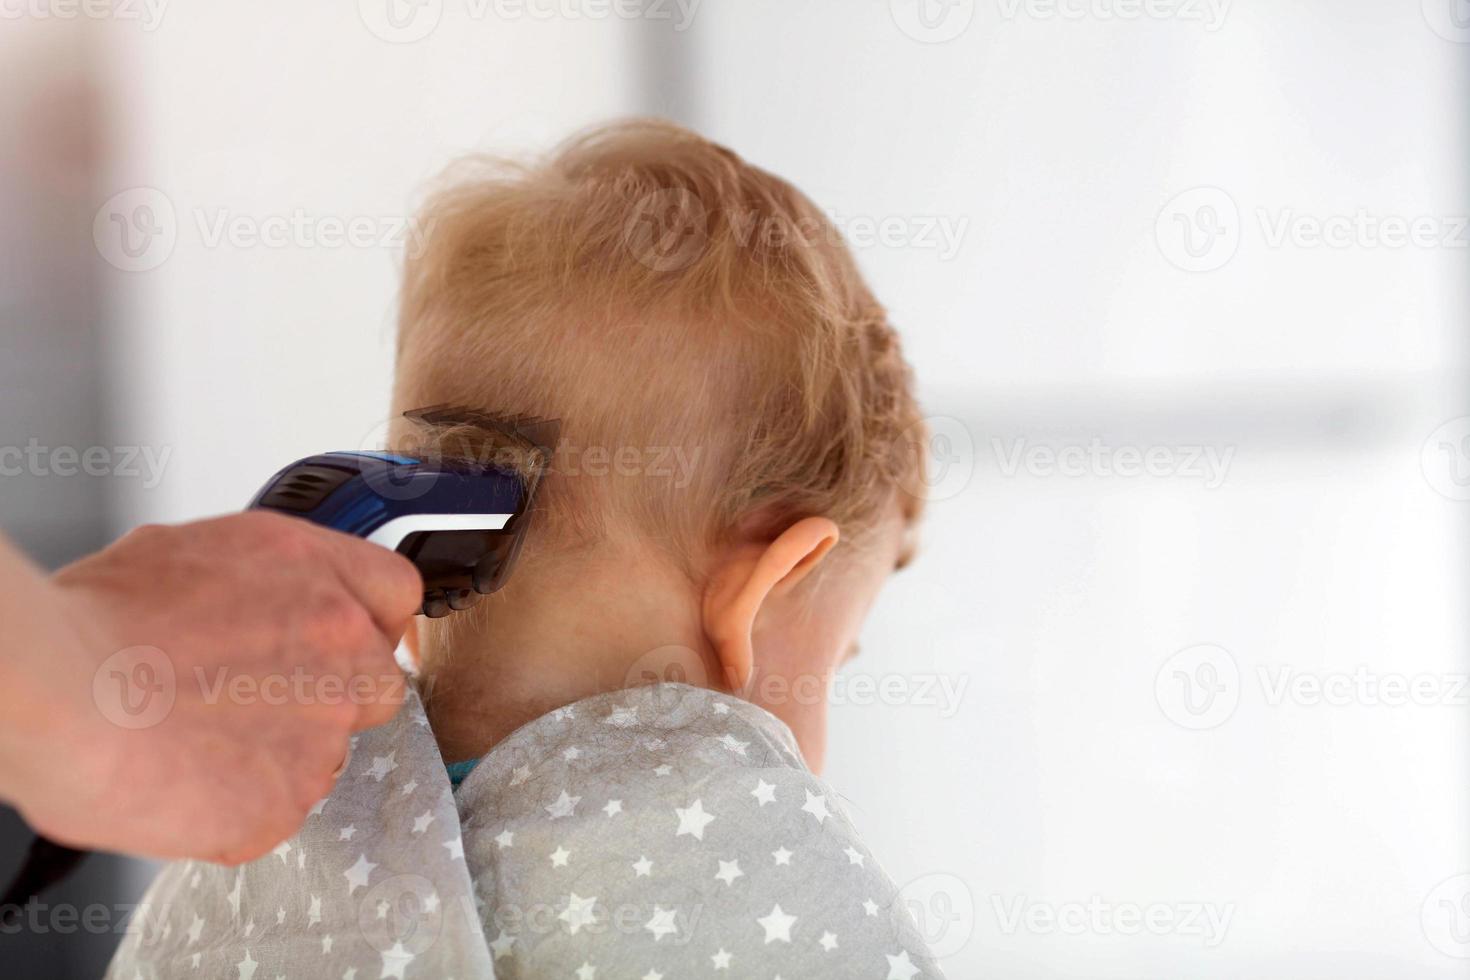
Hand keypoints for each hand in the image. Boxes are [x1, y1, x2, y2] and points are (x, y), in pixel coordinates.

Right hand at [0, 512, 421, 863]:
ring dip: (279, 751)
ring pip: (326, 751)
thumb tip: (262, 604)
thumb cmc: (100, 620)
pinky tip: (185, 777)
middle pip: (378, 683)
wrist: (60, 690)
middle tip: (254, 700)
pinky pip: (278, 806)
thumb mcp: (192, 553)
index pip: (396, 594)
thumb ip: (260, 583)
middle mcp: (342, 649)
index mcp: (318, 575)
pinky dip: (238, 803)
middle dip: (330, 695)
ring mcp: (323, 731)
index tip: (339, 642)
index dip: (368, 620)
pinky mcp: (287, 801)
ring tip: (196, 738)